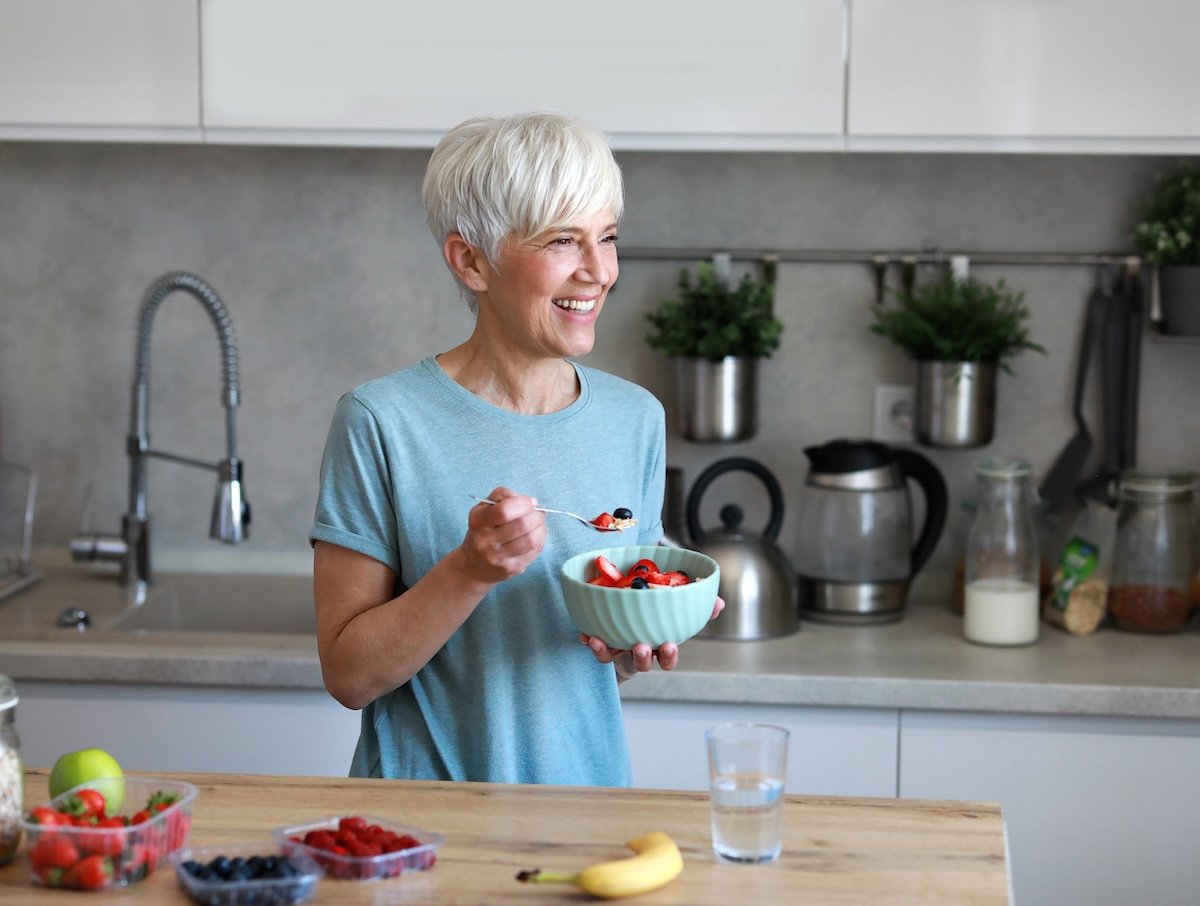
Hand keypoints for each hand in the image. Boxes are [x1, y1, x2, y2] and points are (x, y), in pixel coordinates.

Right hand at [460, 486, 545, 584]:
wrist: (473, 566)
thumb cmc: (483, 530)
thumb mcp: (484, 508)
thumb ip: (502, 496)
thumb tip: (526, 500)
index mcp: (479, 521)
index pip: (504, 511)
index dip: (523, 503)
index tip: (531, 501)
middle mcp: (486, 541)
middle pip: (522, 525)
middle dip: (537, 515)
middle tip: (538, 513)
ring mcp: (498, 557)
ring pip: (531, 540)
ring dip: (541, 528)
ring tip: (539, 524)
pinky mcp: (511, 568)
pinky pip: (534, 552)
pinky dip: (540, 540)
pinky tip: (536, 536)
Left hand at [581, 596, 722, 678]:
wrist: (630, 626)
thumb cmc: (656, 621)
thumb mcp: (678, 613)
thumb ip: (699, 608)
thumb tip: (719, 603)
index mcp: (659, 644)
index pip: (668, 658)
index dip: (669, 656)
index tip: (670, 646)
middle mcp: (639, 651)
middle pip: (642, 662)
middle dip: (642, 657)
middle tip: (641, 646)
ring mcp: (619, 650)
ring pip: (613, 657)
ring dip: (606, 651)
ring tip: (600, 641)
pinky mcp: (602, 646)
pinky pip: (594, 647)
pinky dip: (589, 641)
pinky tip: (586, 634)